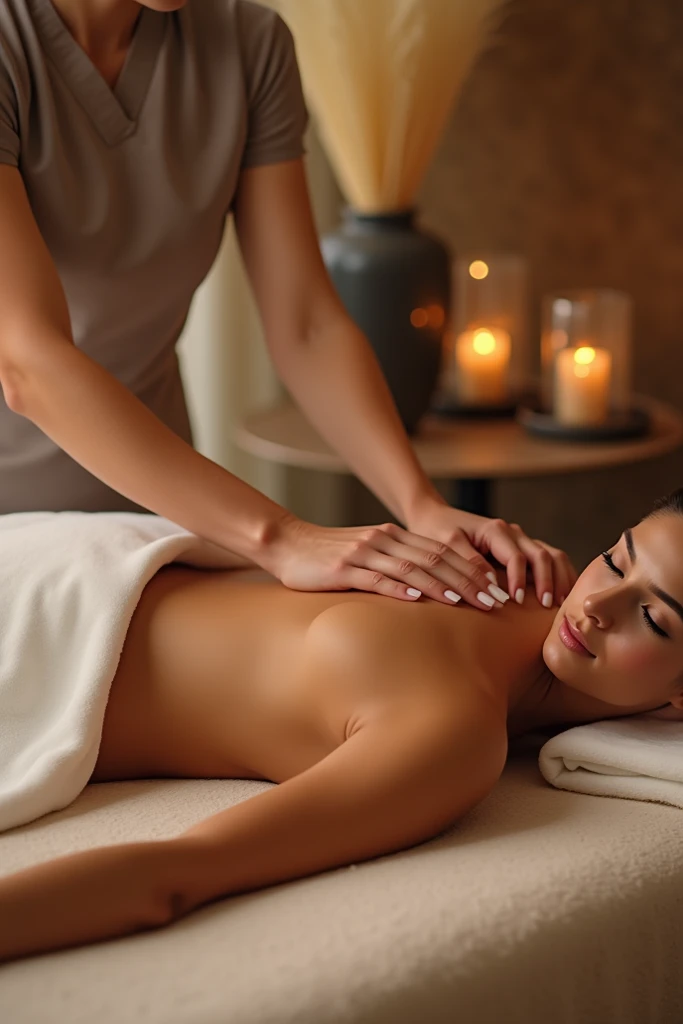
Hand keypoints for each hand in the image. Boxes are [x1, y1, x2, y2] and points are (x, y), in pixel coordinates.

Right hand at [262, 514, 511, 609]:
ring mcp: (364, 553)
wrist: (288, 545)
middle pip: (436, 559)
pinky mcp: (343, 568)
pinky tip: (418, 601)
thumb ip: (397, 566)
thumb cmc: (330, 558)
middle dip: (469, 581)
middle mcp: (384, 540)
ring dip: (444, 587)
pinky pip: (376, 579)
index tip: (496, 591)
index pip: (443, 552)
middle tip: (495, 602)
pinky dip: (399, 589)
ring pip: (413, 569)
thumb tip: (431, 591)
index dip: (473, 570)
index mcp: (394, 536)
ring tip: (468, 604)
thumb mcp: (369, 556)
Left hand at [406, 499, 576, 607]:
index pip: (517, 557)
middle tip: (548, 606)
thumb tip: (492, 586)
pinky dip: (558, 574)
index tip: (516, 602)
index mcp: (496, 530)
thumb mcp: (449, 544)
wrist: (434, 518)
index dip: (519, 580)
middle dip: (548, 581)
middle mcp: (513, 533)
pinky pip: (548, 559)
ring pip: (551, 555)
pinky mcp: (520, 549)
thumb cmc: (438, 531)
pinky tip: (561, 593)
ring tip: (561, 603)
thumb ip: (470, 562)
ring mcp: (520, 540)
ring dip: (560, 577)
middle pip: (542, 555)